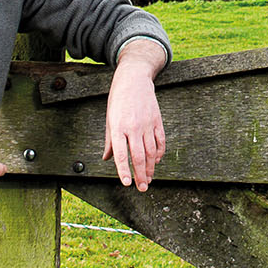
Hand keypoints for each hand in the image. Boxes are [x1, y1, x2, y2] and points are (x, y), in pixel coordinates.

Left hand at [102, 40, 166, 190]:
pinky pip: (160, 142)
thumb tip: (107, 159)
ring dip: (150, 168)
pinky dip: (159, 154)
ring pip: (151, 152)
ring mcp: (147, 124)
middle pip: (139, 156)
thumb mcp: (109, 118)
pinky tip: (156, 162)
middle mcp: (133, 127)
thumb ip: (109, 141)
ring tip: (148, 179)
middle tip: (142, 188)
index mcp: (118, 127)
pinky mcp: (157, 121)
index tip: (126, 183)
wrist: (134, 78)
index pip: (121, 154)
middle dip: (140, 175)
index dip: (124, 170)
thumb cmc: (118, 100)